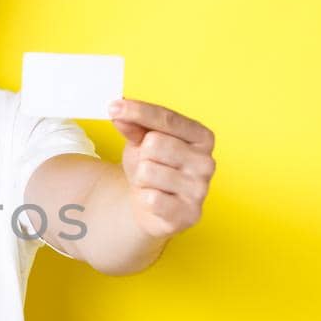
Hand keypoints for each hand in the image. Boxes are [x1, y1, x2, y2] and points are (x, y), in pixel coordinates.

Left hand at [106, 97, 216, 238]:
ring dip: (141, 179)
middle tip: (147, 165)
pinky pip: (151, 198)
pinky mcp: (189, 214)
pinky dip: (144, 199)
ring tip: (150, 184)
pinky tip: (154, 201)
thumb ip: (134, 126)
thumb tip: (119, 112)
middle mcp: (207, 161)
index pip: (168, 118)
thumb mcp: (140, 141)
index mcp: (201, 137)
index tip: (113, 106)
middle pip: (155, 143)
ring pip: (148, 171)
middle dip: (142, 155)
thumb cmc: (151, 166)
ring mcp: (200, 189)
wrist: (151, 206)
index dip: (138, 111)